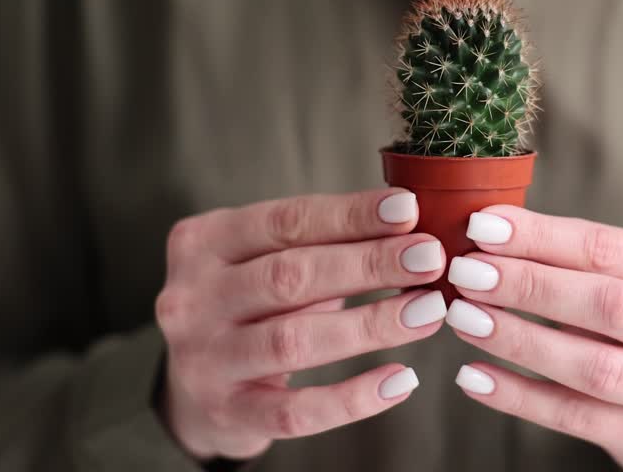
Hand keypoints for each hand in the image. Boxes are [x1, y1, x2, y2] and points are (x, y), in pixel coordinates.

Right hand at [154, 189, 448, 459]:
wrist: (191, 388)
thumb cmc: (248, 304)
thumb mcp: (263, 258)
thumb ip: (321, 240)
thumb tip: (411, 225)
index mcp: (202, 242)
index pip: (284, 221)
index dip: (349, 215)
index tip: (408, 210)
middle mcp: (192, 299)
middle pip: (289, 276)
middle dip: (368, 264)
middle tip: (430, 258)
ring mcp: (204, 360)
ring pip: (293, 341)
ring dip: (370, 325)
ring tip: (428, 311)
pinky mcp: (228, 413)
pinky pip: (297, 411)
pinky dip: (352, 398)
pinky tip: (400, 380)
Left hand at [444, 206, 622, 471]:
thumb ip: (580, 258)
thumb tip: (488, 230)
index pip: (610, 249)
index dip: (541, 237)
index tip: (481, 227)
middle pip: (608, 305)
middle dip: (529, 286)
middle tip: (466, 273)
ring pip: (593, 367)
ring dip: (520, 340)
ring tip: (463, 318)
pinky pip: (574, 417)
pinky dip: (518, 396)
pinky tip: (473, 376)